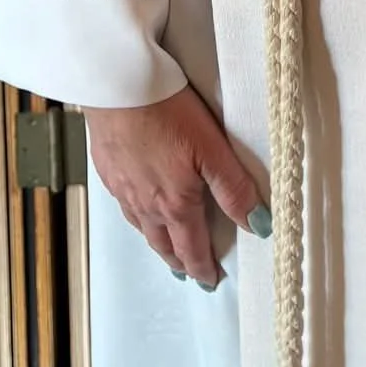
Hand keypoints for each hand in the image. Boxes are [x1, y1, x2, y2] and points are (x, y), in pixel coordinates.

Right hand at [84, 86, 269, 286]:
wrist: (117, 86)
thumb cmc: (166, 111)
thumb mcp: (212, 148)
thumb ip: (234, 188)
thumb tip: (258, 225)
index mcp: (174, 202)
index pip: (192, 247)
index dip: (203, 266)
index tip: (210, 280)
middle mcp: (145, 203)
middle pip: (163, 243)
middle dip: (179, 260)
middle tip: (189, 271)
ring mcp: (122, 187)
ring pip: (141, 226)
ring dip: (157, 241)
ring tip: (166, 246)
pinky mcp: (107, 168)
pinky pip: (124, 203)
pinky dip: (136, 215)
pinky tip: (137, 206)